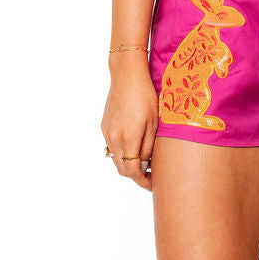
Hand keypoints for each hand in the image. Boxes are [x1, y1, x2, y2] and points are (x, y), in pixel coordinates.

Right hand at [101, 57, 158, 192]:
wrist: (126, 75)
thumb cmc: (145, 96)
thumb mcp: (153, 122)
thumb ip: (148, 146)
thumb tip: (145, 164)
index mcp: (128, 138)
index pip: (132, 171)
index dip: (142, 181)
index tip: (152, 184)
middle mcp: (114, 138)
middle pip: (122, 168)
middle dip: (135, 176)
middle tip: (150, 176)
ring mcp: (107, 132)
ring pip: (115, 158)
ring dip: (128, 164)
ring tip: (144, 162)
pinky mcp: (104, 126)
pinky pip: (111, 147)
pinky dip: (121, 153)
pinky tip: (133, 147)